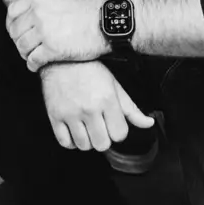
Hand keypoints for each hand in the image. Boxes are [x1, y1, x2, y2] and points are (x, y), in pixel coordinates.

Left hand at [6, 0, 106, 70]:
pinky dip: (32, 64)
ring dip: (24, 53)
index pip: (11, 12)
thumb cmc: (86, 3)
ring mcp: (44, 32)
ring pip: (22, 46)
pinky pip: (33, 60)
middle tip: (25, 45)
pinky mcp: (53, 50)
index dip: (11, 23)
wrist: (106, 21)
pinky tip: (36, 64)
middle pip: (15, 31)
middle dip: (18, 40)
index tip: (17, 30)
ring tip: (31, 55)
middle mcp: (38, 13)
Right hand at [38, 60, 154, 152]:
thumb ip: (131, 109)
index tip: (112, 123)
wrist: (61, 58)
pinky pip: (65, 143)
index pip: (119, 135)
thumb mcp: (114, 86)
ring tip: (86, 127)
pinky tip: (74, 130)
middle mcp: (89, 108)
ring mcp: (70, 113)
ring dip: (87, 140)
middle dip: (103, 138)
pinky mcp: (54, 116)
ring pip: (84, 146)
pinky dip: (71, 141)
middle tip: (99, 126)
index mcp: (107, 100)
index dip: (118, 130)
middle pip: (102, 144)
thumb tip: (149, 124)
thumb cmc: (89, 70)